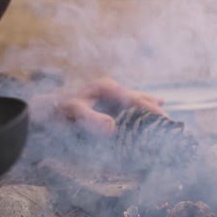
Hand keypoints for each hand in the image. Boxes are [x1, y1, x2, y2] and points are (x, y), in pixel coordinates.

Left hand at [31, 77, 165, 136]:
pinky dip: (142, 108)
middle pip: (140, 99)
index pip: (136, 100)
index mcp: (108, 88)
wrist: (45, 109)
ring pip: (137, 101)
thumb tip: (112, 128)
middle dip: (155, 110)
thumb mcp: (73, 113)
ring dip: (150, 109)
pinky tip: (155, 103)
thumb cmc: (58, 110)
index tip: (166, 121)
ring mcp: (110, 96)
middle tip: (172, 124)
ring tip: (167, 116)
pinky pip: (130, 106)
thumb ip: (91, 119)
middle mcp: (112, 90)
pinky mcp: (107, 103)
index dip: (152, 111)